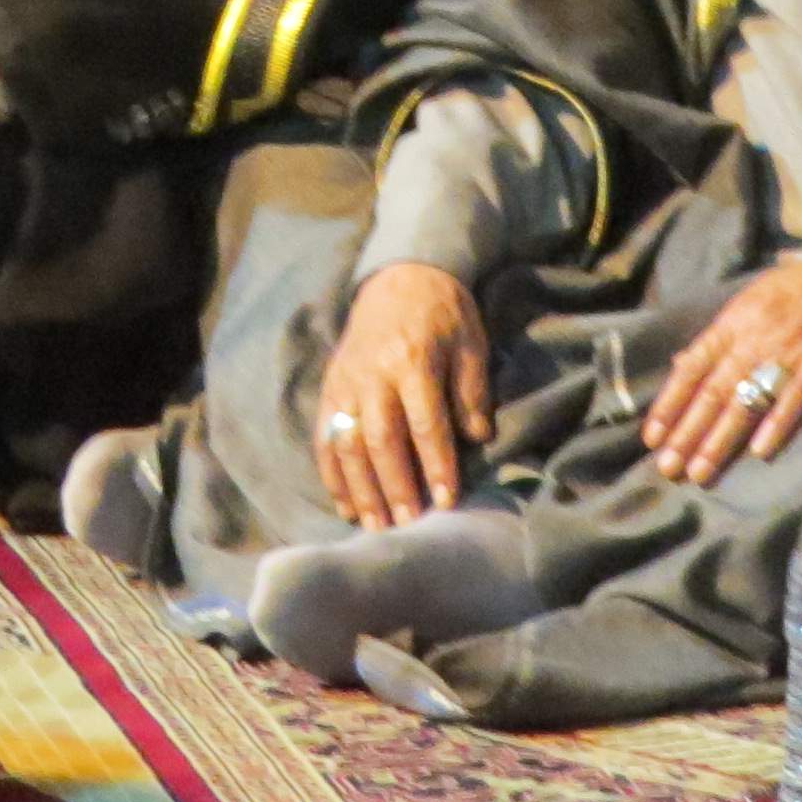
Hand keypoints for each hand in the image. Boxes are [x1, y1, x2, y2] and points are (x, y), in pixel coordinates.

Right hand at [312, 261, 491, 525]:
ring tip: (376, 526)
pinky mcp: (330, 387)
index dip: (436, 465)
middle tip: (408, 527)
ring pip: (347, 442)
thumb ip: (472, 390)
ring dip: (361, 489)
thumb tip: (477, 438)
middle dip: (395, 486)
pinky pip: (325, 436)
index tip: (446, 502)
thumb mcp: (470, 342)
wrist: (399, 275)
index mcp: (413, 360)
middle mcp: (374, 374)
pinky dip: (333, 474)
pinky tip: (346, 505)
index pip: (425, 423)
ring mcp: (346, 381)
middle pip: (381, 439)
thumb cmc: (443, 313)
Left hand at [643, 236, 801, 484]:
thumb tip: (686, 362)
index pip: (693, 365)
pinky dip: (777, 427)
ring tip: (700, 472)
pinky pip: (795, 402)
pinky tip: (760, 455)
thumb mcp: (758, 296)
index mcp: (736, 319)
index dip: (670, 402)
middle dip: (687, 432)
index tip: (652, 436)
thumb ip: (724, 332)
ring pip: (747, 402)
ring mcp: (789, 353)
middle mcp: (755, 337)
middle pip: (714, 391)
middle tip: (667, 468)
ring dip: (720, 441)